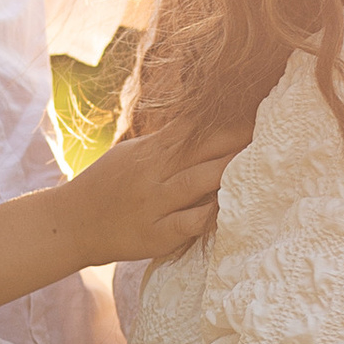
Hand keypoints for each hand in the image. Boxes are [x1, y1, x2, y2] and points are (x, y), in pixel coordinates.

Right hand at [62, 124, 243, 266]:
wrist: (71, 224)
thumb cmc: (107, 186)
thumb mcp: (132, 154)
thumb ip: (167, 142)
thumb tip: (205, 121)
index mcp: (149, 151)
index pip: (193, 128)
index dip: (226, 119)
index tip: (257, 108)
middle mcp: (152, 174)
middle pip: (200, 151)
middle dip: (236, 139)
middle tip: (271, 129)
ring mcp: (153, 205)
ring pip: (196, 183)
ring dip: (227, 171)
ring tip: (259, 162)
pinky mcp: (154, 236)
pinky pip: (188, 223)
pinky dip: (208, 214)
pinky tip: (229, 209)